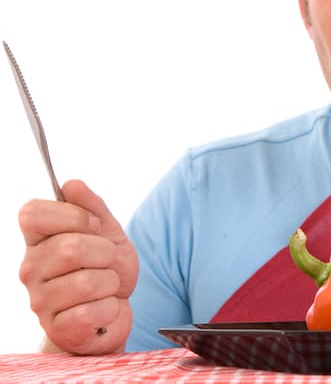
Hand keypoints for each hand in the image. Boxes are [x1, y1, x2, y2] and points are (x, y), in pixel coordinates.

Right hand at [18, 180, 138, 354]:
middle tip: (106, 262)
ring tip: (106, 287)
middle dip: (104, 253)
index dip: (73, 216)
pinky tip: (104, 309)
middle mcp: (31, 269)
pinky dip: (110, 308)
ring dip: (110, 282)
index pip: (32, 214)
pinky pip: (92, 312)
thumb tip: (72, 184)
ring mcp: (40, 301)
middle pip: (70, 248)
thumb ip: (93, 206)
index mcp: (38, 241)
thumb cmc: (107, 271)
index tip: (93, 228)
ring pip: (86, 282)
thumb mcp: (108, 233)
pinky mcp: (57, 329)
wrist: (115, 313)